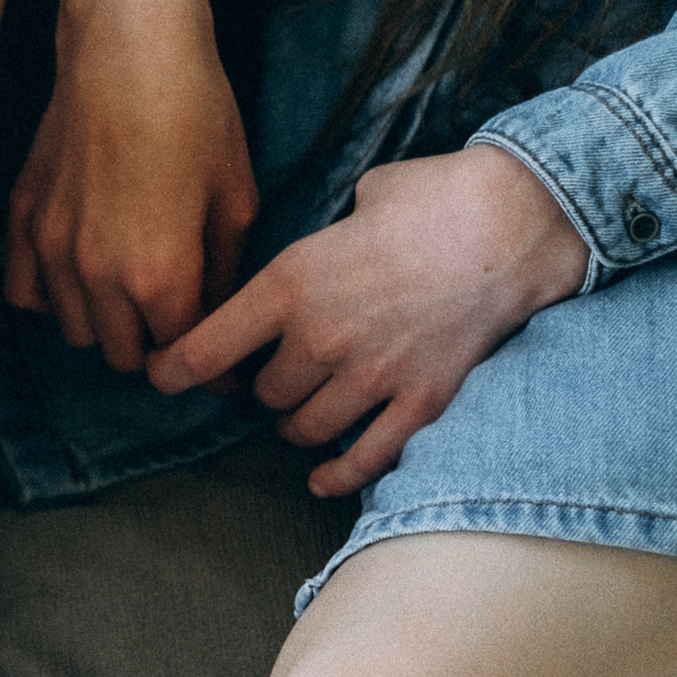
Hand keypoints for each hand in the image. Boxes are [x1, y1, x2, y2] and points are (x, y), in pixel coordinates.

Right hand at [6, 0, 257, 371]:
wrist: (126, 47)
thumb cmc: (195, 112)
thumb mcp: (236, 198)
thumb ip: (224, 272)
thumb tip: (220, 313)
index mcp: (160, 275)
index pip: (184, 356)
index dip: (212, 367)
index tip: (225, 364)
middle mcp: (96, 274)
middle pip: (124, 356)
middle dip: (157, 349)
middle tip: (180, 323)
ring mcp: (50, 249)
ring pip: (74, 332)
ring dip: (106, 326)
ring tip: (131, 299)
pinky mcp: (21, 220)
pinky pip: (26, 293)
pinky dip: (53, 298)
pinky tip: (80, 276)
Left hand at [149, 145, 587, 494]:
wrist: (518, 221)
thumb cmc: (435, 197)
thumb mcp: (353, 203)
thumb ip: (322, 244)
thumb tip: (318, 256)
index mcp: (289, 284)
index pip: (203, 350)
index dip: (170, 371)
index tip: (158, 378)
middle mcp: (320, 337)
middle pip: (260, 394)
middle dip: (263, 386)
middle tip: (277, 371)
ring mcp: (371, 375)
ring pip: (304, 427)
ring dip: (299, 422)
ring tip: (306, 406)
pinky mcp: (421, 401)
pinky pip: (365, 457)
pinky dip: (338, 474)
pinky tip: (321, 479)